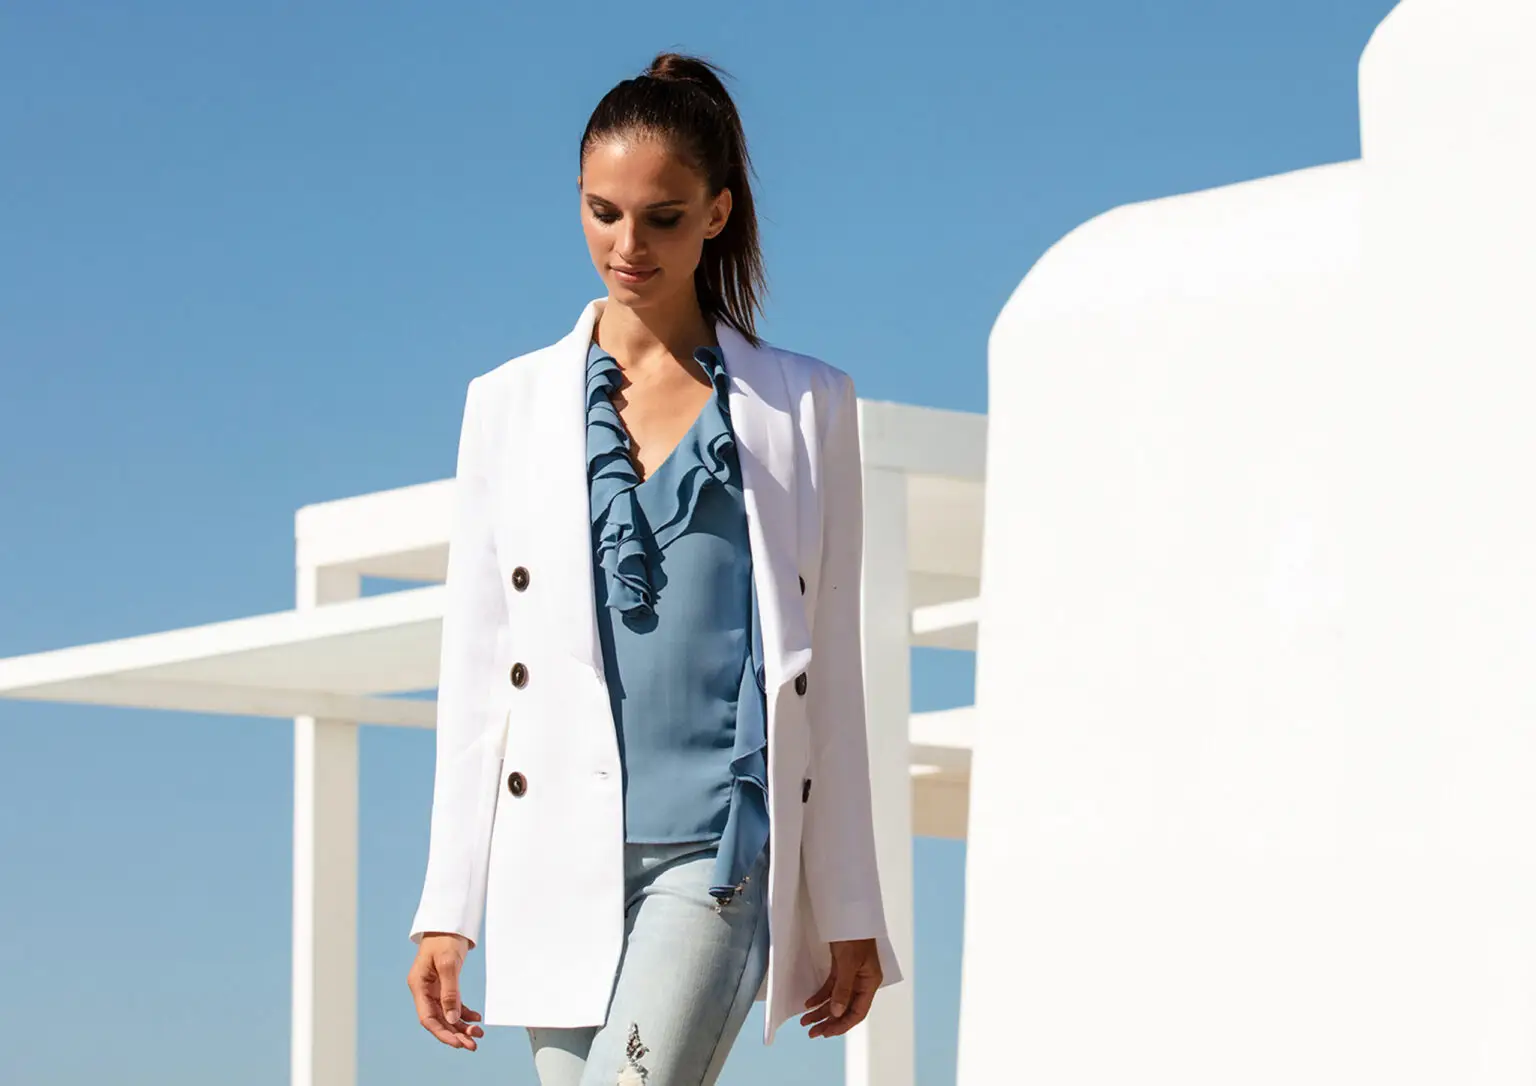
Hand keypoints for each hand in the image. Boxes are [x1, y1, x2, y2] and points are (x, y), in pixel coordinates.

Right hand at [407, 933, 484, 1050]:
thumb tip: (453, 1018)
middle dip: (454, 1034)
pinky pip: (453, 1004)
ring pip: (447, 1014)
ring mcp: (434, 988)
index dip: (442, 1033)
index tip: (458, 1043)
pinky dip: (464, 1013)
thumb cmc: (445, 938)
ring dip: (461, 1026)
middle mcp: (424, 990)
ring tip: (477, 1035)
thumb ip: (450, 992)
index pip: (428, 1018)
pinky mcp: (444, 984)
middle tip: (472, 1045)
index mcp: (419, 986)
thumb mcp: (448, 964)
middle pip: (438, 1019)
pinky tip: (476, 1018)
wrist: (449, 921)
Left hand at [800, 937, 882, 1037]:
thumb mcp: (849, 963)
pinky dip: (820, 996)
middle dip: (828, 1021)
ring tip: (805, 1022)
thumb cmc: (854, 935)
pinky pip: (830, 987)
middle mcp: (862, 982)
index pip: (857, 1012)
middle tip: (811, 1033)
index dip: (842, 1024)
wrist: (849, 912)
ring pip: (836, 999)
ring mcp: (851, 975)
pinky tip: (808, 1004)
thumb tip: (836, 1013)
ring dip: (821, 1011)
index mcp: (870, 983)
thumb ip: (843, 989)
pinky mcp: (841, 967)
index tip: (826, 1033)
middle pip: (845, 1008)